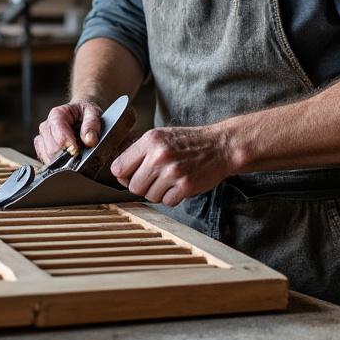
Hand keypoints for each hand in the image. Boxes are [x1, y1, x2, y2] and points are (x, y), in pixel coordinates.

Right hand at [33, 101, 103, 163]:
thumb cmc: (85, 114)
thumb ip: (92, 124)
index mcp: (58, 114)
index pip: (59, 135)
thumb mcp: (93, 113)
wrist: (80, 116)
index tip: (78, 151)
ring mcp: (43, 137)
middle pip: (51, 148)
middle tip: (78, 154)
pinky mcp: (42, 147)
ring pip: (46, 155)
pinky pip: (43, 158)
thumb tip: (89, 139)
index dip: (69, 145)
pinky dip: (54, 163)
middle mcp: (47, 125)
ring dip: (60, 160)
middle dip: (65, 155)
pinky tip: (64, 160)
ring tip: (72, 156)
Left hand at [110, 126, 232, 206]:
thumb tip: (119, 173)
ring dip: (158, 193)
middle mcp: (159, 156)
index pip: (118, 167)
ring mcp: (172, 172)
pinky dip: (171, 197)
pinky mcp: (185, 186)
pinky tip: (178, 186)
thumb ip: (140, 152)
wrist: (220, 146)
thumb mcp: (161, 137)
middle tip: (154, 179)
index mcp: (149, 141)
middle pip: (133, 186)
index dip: (124, 175)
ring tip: (169, 181)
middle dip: (142, 186)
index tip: (131, 176)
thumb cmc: (189, 142)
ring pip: (149, 196)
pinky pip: (166, 202)